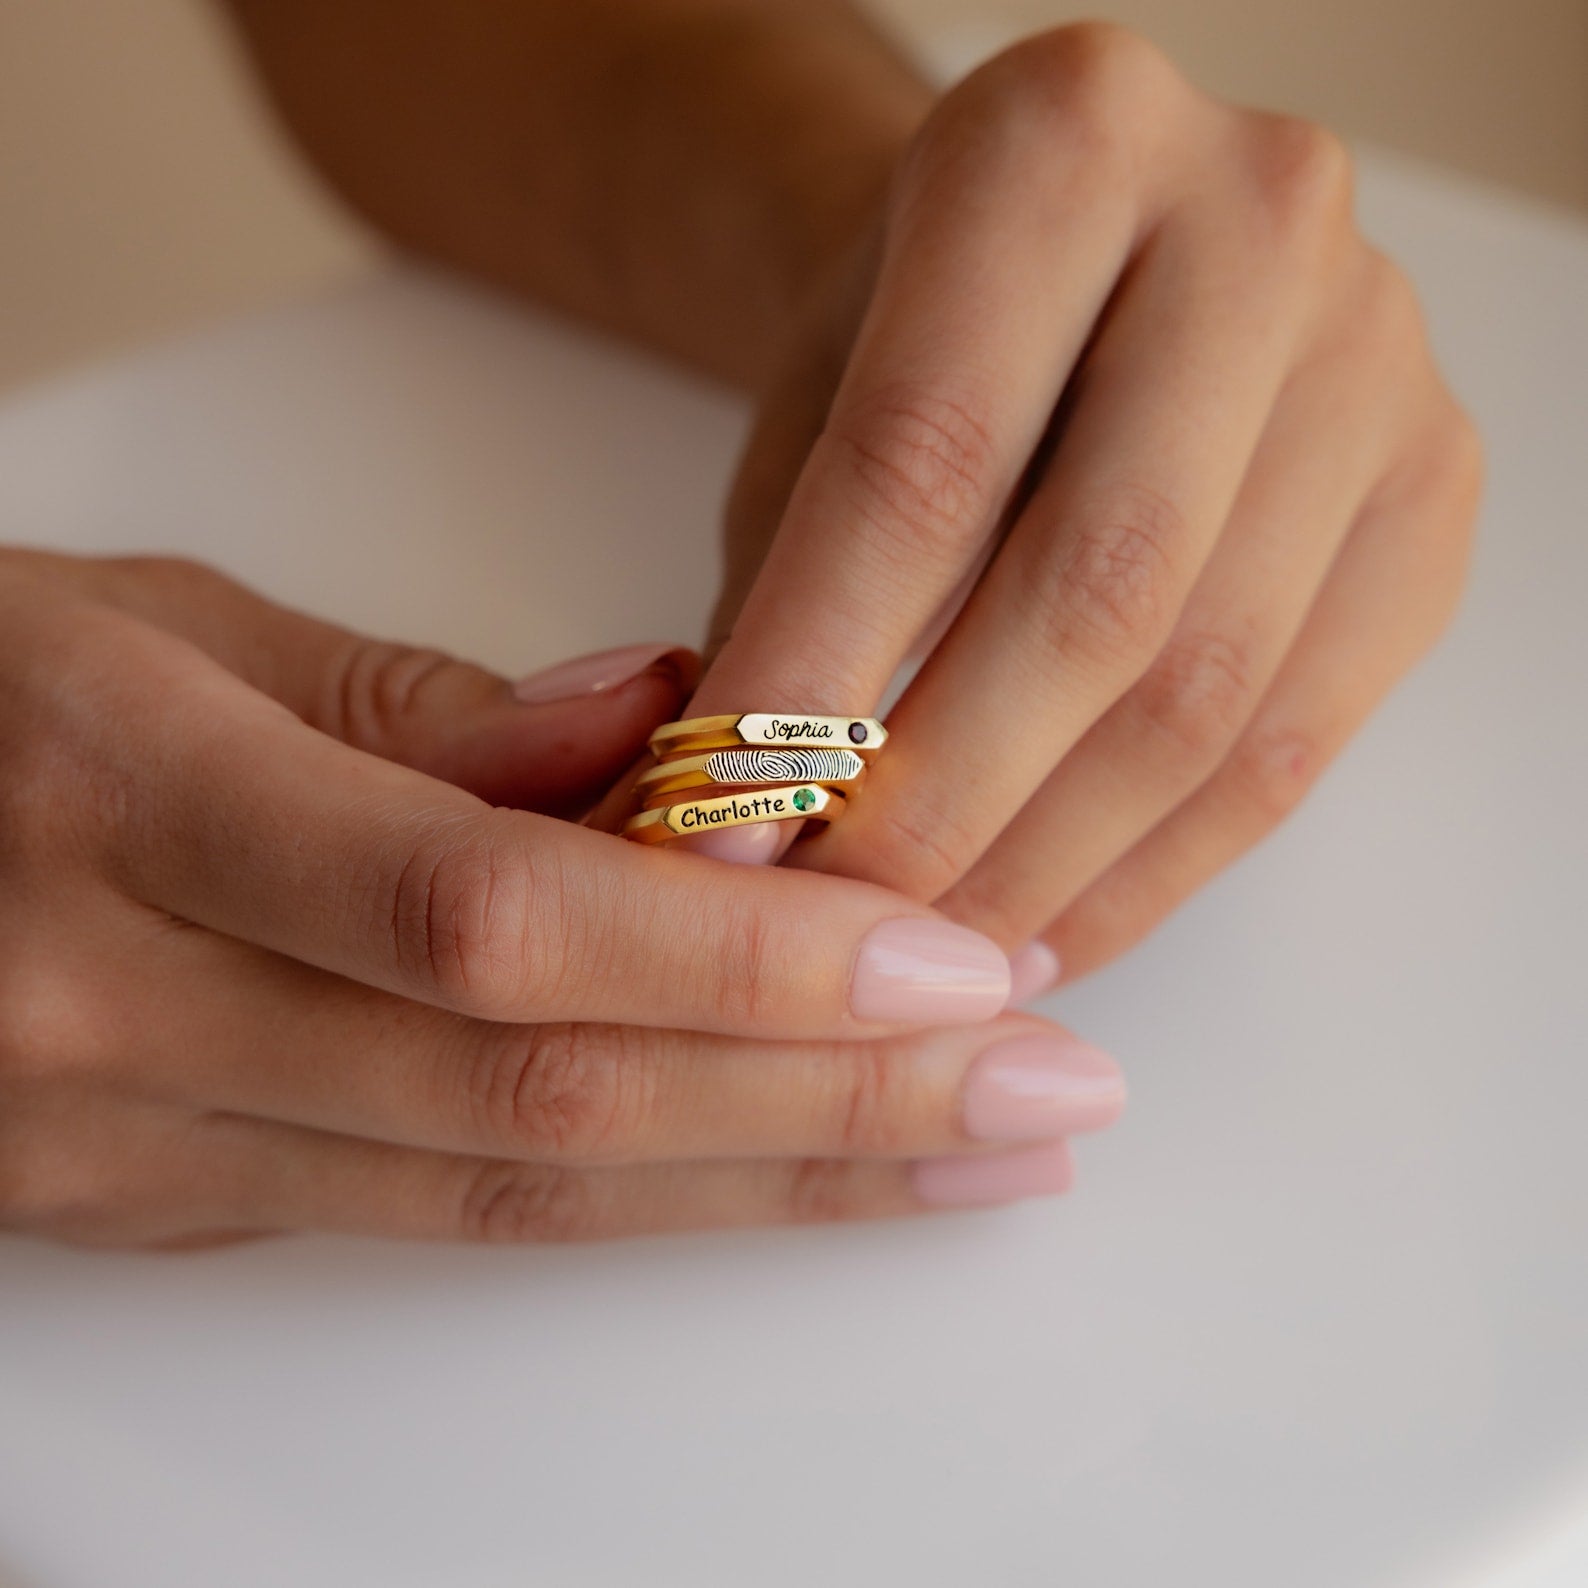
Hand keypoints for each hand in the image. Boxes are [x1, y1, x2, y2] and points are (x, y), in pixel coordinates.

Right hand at [0, 551, 1120, 1248]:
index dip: (741, 960)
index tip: (959, 960)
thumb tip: (654, 730)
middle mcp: (119, 1010)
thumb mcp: (155, 619)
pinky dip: (643, 1200)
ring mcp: (130, 1146)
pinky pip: (439, 1220)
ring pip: (509, 1196)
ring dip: (775, 1183)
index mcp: (124, 801)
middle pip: (540, 1097)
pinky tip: (790, 1169)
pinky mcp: (162, 1211)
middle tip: (1044, 1089)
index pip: (493, 917)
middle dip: (825, 1106)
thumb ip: (413, 697)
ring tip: (976, 1154)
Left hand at [695, 24, 1481, 988]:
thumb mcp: (810, 412)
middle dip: (944, 810)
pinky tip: (1049, 930)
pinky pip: (1297, 745)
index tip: (723, 836)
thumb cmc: (906, 341)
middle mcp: (1257, 225)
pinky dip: (1156, 869)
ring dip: (1049, 869)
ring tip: (926, 962)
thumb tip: (749, 849)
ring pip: (1210, 696)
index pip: (924, 461)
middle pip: (1097, 595)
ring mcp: (1376, 364)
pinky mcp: (1433, 499)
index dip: (817, 676)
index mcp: (1063, 145)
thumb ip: (791, 599)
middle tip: (830, 936)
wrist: (1070, 265)